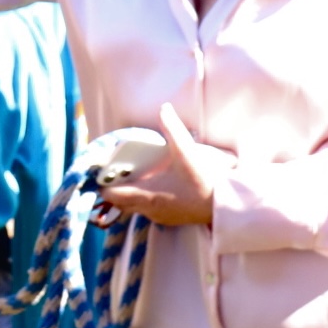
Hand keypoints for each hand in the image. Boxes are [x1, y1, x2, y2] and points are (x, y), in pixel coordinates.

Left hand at [98, 103, 226, 226]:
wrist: (224, 205)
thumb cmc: (203, 180)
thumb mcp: (186, 151)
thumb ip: (172, 128)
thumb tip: (164, 108)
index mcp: (147, 194)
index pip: (112, 194)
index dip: (104, 183)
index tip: (102, 171)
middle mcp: (149, 209)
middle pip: (120, 202)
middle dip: (115, 188)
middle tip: (116, 171)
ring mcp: (159, 217)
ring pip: (134, 208)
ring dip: (130, 194)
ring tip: (134, 176)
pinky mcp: (170, 220)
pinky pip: (148, 211)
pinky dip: (144, 200)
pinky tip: (154, 186)